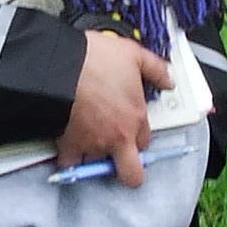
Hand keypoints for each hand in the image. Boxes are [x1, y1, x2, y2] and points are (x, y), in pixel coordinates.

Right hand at [56, 31, 171, 185]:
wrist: (59, 66)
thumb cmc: (93, 59)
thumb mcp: (133, 54)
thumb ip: (155, 69)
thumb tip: (168, 80)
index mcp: (135, 117)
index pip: (145, 141)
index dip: (137, 136)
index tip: (129, 130)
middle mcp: (117, 136)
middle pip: (131, 172)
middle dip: (125, 164)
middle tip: (117, 152)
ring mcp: (93, 144)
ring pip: (98, 164)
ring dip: (95, 154)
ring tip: (87, 137)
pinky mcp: (70, 146)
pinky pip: (70, 162)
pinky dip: (69, 157)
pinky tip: (68, 145)